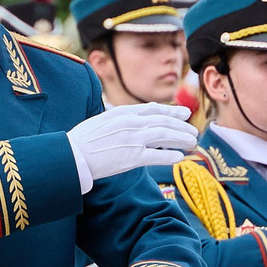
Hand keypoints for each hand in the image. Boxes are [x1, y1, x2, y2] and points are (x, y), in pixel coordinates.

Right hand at [68, 103, 197, 187]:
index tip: (184, 114)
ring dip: (181, 139)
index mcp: (123, 113)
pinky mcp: (132, 157)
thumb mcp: (101, 121)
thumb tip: (131, 120)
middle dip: (181, 126)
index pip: (153, 109)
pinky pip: (157, 156)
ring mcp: (133, 140)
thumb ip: (119, 119)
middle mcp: (131, 123)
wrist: (72, 155)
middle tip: (193, 131)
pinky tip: (180, 157)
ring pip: (165, 136)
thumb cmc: (82, 140)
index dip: (171, 111)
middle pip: (163, 122)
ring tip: (192, 142)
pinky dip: (171, 156)